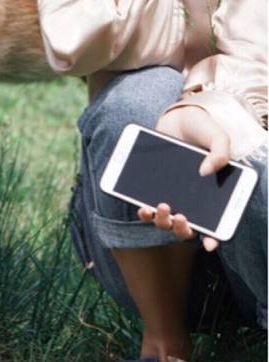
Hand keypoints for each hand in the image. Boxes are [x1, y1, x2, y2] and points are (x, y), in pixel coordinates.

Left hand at [137, 105, 231, 251]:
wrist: (177, 117)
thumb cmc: (201, 129)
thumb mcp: (217, 137)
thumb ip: (220, 152)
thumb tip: (207, 170)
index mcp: (212, 194)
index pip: (215, 222)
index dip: (213, 237)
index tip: (208, 243)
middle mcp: (192, 200)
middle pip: (187, 226)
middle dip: (182, 228)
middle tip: (180, 217)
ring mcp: (172, 195)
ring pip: (166, 220)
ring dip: (162, 220)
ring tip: (160, 207)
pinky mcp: (153, 188)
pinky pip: (148, 206)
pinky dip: (145, 210)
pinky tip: (142, 205)